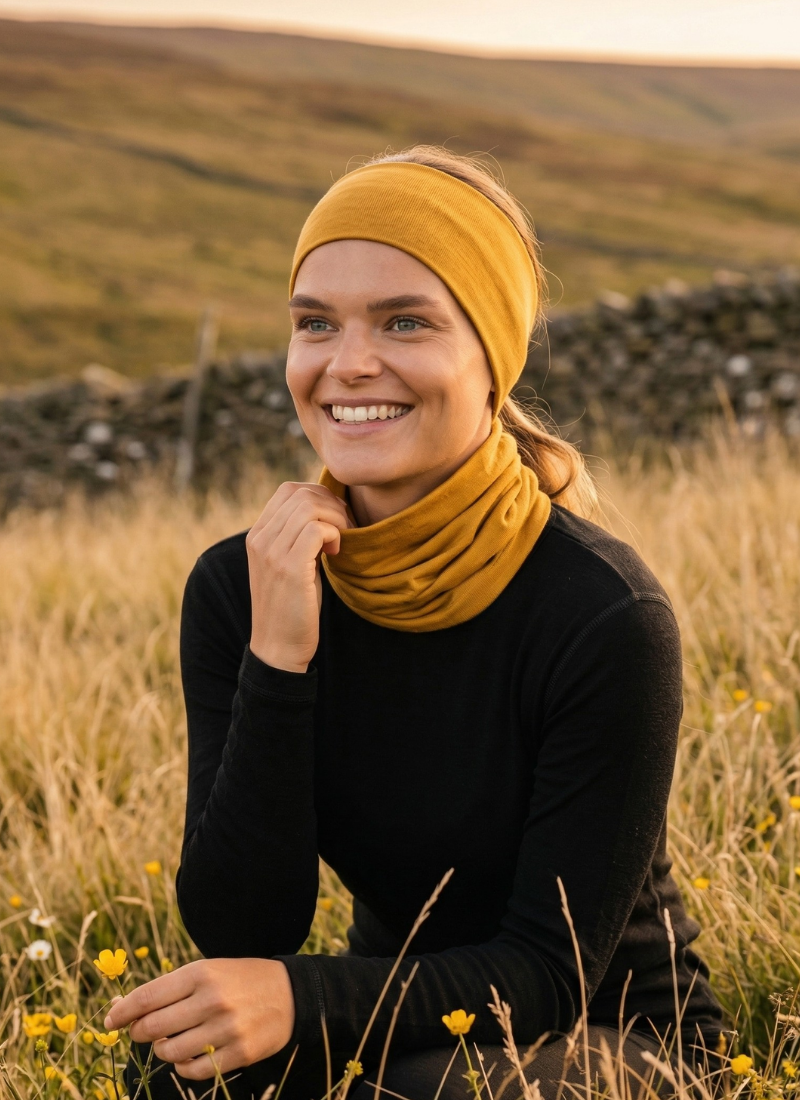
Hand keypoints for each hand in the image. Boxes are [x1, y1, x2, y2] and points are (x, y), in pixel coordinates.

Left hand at [104, 958, 294, 1079]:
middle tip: (141, 1032)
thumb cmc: (239, 979)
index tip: (109, 1020)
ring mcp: (226, 1028)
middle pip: (153, 1026)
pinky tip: (185, 1057)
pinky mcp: (239, 1052)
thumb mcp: (207, 971)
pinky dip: (182, 1067)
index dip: (122, 1012)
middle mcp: (212, 999)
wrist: (290, 993)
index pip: (147, 996)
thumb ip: (169, 988)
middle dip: (139, 1032)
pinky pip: (193, 1070)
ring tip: (167, 1043)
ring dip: (161, 1050)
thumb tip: (123, 1009)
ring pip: (170, 1051)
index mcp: (201, 973)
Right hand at [246, 482, 350, 673]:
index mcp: (258, 535)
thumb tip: (329, 510)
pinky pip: (317, 529)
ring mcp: (272, 552)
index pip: (288, 490)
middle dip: (332, 505)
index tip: (336, 520)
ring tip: (341, 541)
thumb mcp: (290, 564)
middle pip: (301, 493)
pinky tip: (336, 554)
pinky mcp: (288, 567)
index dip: (319, 496)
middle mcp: (260, 539)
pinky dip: (334, 535)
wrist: (278, 647)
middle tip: (346, 529)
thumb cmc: (293, 607)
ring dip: (336, 519)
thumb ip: (299, 537)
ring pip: (310, 506)